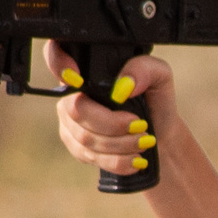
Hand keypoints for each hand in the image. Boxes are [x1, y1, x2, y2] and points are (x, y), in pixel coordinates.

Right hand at [50, 48, 176, 182]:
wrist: (161, 137)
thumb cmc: (156, 101)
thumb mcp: (160, 77)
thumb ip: (144, 69)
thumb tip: (122, 86)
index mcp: (87, 71)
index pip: (56, 57)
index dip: (59, 64)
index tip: (78, 80)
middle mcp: (72, 95)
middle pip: (76, 110)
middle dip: (113, 124)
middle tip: (142, 126)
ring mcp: (70, 123)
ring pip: (85, 138)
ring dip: (121, 144)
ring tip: (145, 142)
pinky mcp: (77, 148)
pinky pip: (90, 157)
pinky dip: (117, 161)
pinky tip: (135, 159)